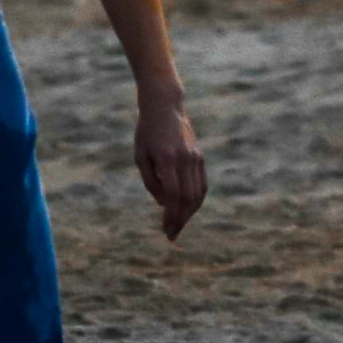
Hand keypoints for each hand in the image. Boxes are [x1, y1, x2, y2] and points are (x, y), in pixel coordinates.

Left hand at [136, 88, 207, 242]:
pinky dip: (196, 201)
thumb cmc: (146, 132)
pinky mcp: (199, 157)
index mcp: (168, 158)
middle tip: (171, 235)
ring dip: (189, 213)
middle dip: (180, 220)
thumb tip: (162, 203)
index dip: (170, 215)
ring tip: (178, 226)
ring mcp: (195, 158)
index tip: (166, 230)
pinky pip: (201, 184)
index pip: (172, 194)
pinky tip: (187, 210)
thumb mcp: (140, 156)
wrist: (165, 107)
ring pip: (197, 193)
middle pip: (187, 198)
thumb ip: (151, 181)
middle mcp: (185, 159)